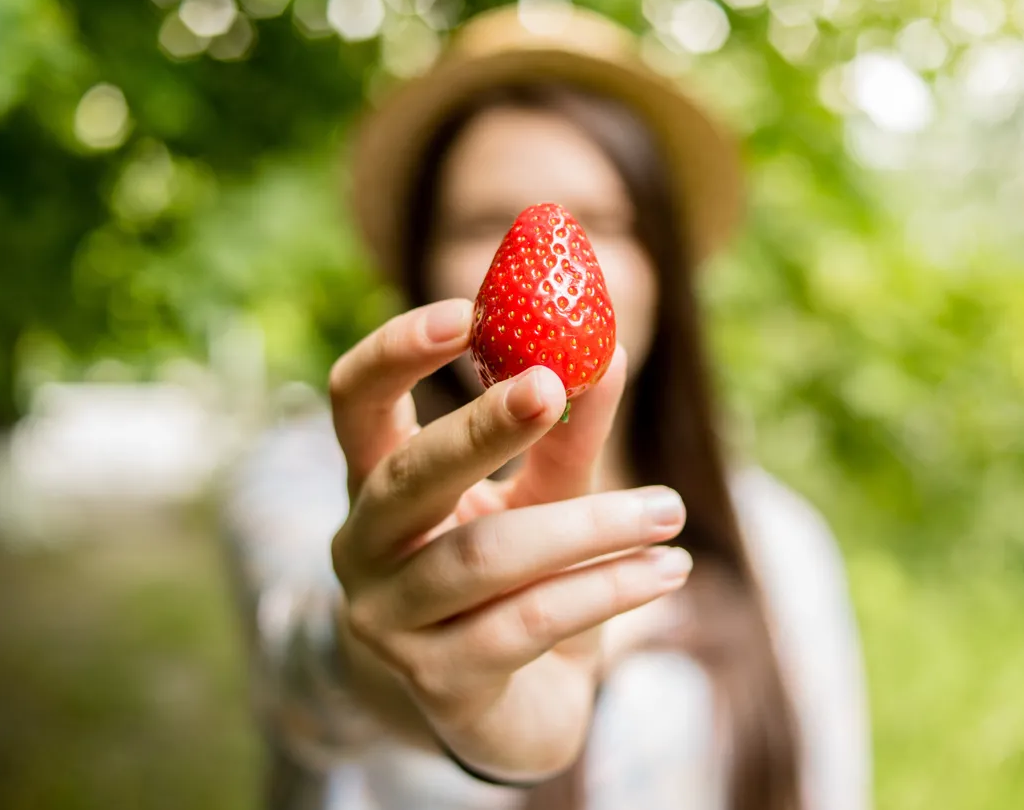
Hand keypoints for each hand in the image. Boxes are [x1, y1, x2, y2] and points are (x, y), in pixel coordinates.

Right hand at [329, 298, 691, 780]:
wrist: (502, 714)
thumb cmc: (513, 584)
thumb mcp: (539, 498)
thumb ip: (566, 435)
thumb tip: (611, 349)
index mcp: (377, 484)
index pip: (354, 402)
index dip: (395, 351)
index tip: (468, 309)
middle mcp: (365, 548)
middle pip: (406, 475)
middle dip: (481, 426)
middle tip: (555, 384)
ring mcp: (390, 621)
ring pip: (484, 555)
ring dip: (587, 525)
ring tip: (668, 510)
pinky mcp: (439, 681)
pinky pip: (528, 622)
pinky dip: (606, 588)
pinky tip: (666, 570)